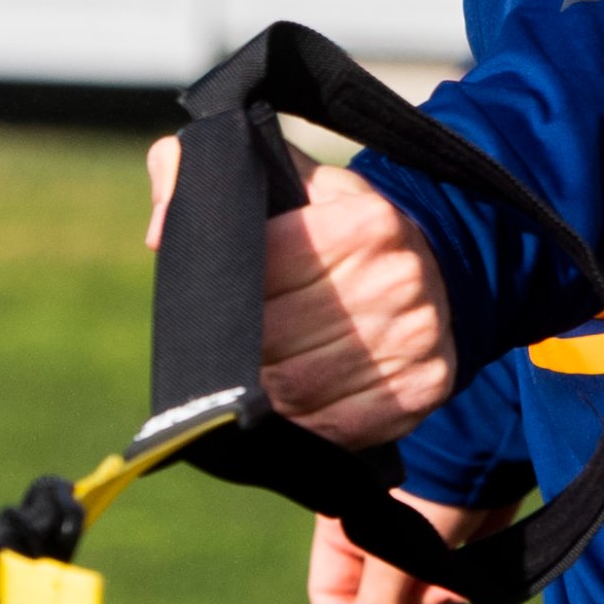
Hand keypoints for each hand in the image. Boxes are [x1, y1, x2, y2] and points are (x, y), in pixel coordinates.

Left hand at [143, 133, 456, 446]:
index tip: (233, 295)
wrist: (442, 270)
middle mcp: (400, 277)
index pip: (258, 273)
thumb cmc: (338, 230)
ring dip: (266, 393)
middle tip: (240, 343)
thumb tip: (161, 234)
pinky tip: (300, 404)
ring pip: (297, 390)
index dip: (229, 292)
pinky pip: (336, 427)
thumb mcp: (289, 185)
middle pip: (273, 341)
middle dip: (241, 349)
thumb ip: (207, 176)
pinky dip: (304, 424)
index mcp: (365, 221)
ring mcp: (418, 336)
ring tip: (268, 372)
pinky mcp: (425, 387)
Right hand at [307, 494, 512, 603]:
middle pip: (395, 600)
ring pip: (440, 590)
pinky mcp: (476, 519)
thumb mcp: (398, 552)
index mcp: (350, 530)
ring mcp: (434, 525)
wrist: (496, 422)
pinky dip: (486, 596)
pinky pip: (474, 571)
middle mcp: (389, 530)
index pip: (337, 599)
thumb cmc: (432, 481)